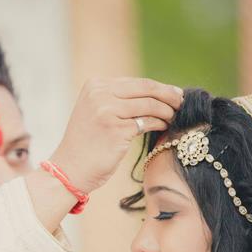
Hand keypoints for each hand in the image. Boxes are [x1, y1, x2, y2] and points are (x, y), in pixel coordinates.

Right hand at [50, 77, 182, 193]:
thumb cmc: (86, 144)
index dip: (159, 87)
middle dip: (168, 95)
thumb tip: (155, 93)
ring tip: (174, 117)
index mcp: (94, 85)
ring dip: (166, 111)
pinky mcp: (116, 129)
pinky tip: (164, 127)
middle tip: (182, 102)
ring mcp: (107, 110)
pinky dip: (159, 123)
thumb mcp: (96, 112)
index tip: (174, 93)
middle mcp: (99, 94)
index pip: (136, 82)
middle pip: (145, 88)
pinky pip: (147, 122)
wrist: (69, 169)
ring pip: (149, 105)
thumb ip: (117, 99)